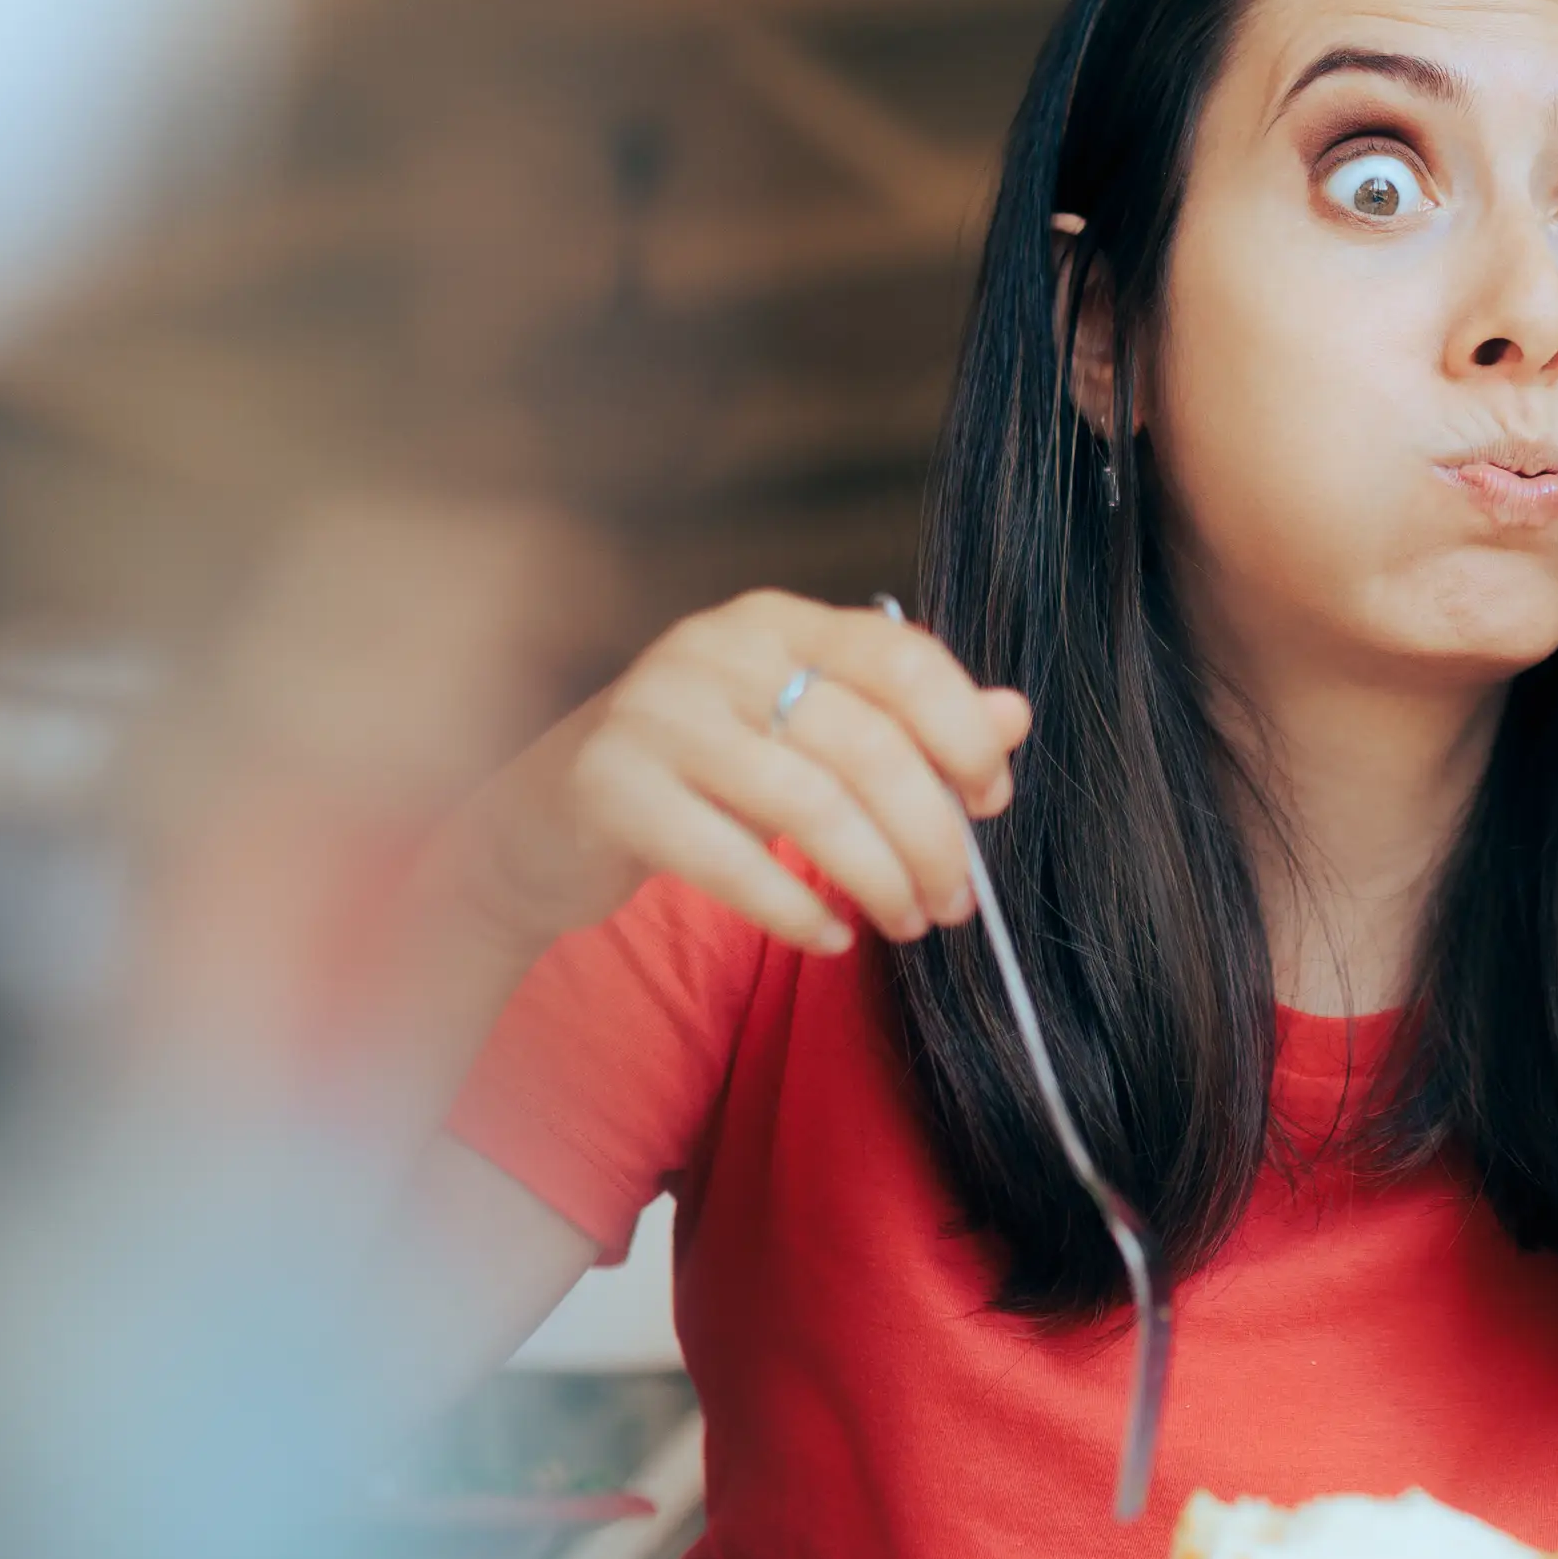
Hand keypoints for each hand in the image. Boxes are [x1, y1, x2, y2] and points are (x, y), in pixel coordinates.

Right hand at [449, 590, 1031, 958]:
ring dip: (877, 878)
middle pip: (866, 744)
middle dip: (930, 834)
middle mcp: (715, 649)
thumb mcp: (805, 734)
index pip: (902, 657)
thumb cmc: (698, 775)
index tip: (991, 803)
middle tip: (955, 902)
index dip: (964, 734)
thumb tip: (1014, 716)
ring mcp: (654, 712)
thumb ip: (906, 723)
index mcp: (777, 620)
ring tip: (906, 923)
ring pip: (808, 805)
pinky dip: (796, 909)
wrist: (543, 822)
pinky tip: (830, 938)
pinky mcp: (607, 785)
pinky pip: (730, 859)